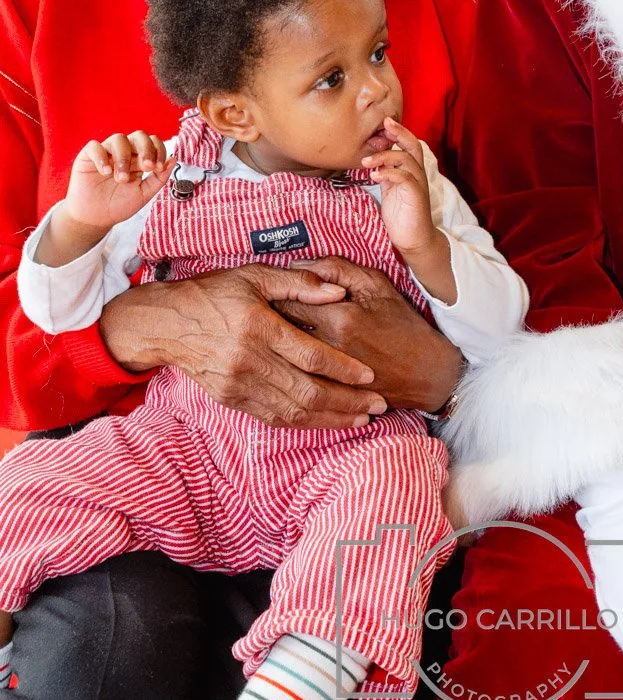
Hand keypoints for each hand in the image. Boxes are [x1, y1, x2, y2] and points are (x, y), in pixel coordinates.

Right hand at [37, 132, 175, 266]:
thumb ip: (160, 178)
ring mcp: (106, 152)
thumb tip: (174, 159)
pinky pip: (94, 146)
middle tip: (146, 168)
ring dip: (124, 158)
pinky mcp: (87, 157)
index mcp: (139, 159)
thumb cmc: (118, 205)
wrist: (95, 219)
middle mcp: (124, 152)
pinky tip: (105, 172)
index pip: (153, 143)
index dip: (159, 151)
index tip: (158, 168)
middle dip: (146, 150)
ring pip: (118, 139)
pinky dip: (101, 157)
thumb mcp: (144, 194)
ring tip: (122, 179)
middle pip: (139, 136)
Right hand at [100, 261, 388, 428]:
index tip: (370, 375)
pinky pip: (274, 418)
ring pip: (293, 411)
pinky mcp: (232, 399)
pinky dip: (304, 423)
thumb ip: (299, 283)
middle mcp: (249, 360)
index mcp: (258, 327)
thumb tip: (337, 292)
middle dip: (348, 401)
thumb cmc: (215, 293)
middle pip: (308, 391)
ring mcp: (239, 384)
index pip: (311, 356)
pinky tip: (327, 422)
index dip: (344, 368)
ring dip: (331, 418)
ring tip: (362, 418)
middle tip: (379, 404)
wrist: (167, 324)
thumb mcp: (255, 275)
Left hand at [277, 256, 464, 413]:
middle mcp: (328, 349)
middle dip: (265, 322)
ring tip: (266, 337)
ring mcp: (327, 376)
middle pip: (278, 333)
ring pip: (282, 359)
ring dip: (271, 348)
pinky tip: (280, 362)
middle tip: (259, 313)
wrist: (427, 372)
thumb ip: (336, 268)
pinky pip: (293, 381)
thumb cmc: (402, 324)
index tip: (266, 291)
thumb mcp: (375, 284)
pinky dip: (282, 371)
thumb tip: (297, 264)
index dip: (272, 295)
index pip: (286, 302)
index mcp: (338, 318)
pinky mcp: (328, 394)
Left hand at [362, 119, 435, 253]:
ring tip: (366, 162)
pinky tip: (374, 176)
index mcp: (410, 171)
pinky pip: (404, 178)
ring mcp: (418, 185)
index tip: (383, 123)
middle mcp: (417, 174)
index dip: (398, 132)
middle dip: (399, 132)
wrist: (414, 241)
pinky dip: (388, 173)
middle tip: (384, 124)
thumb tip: (372, 159)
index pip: (408, 145)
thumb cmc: (401, 217)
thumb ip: (385, 173)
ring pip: (406, 159)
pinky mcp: (416, 196)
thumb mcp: (389, 190)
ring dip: (385, 156)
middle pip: (413, 145)